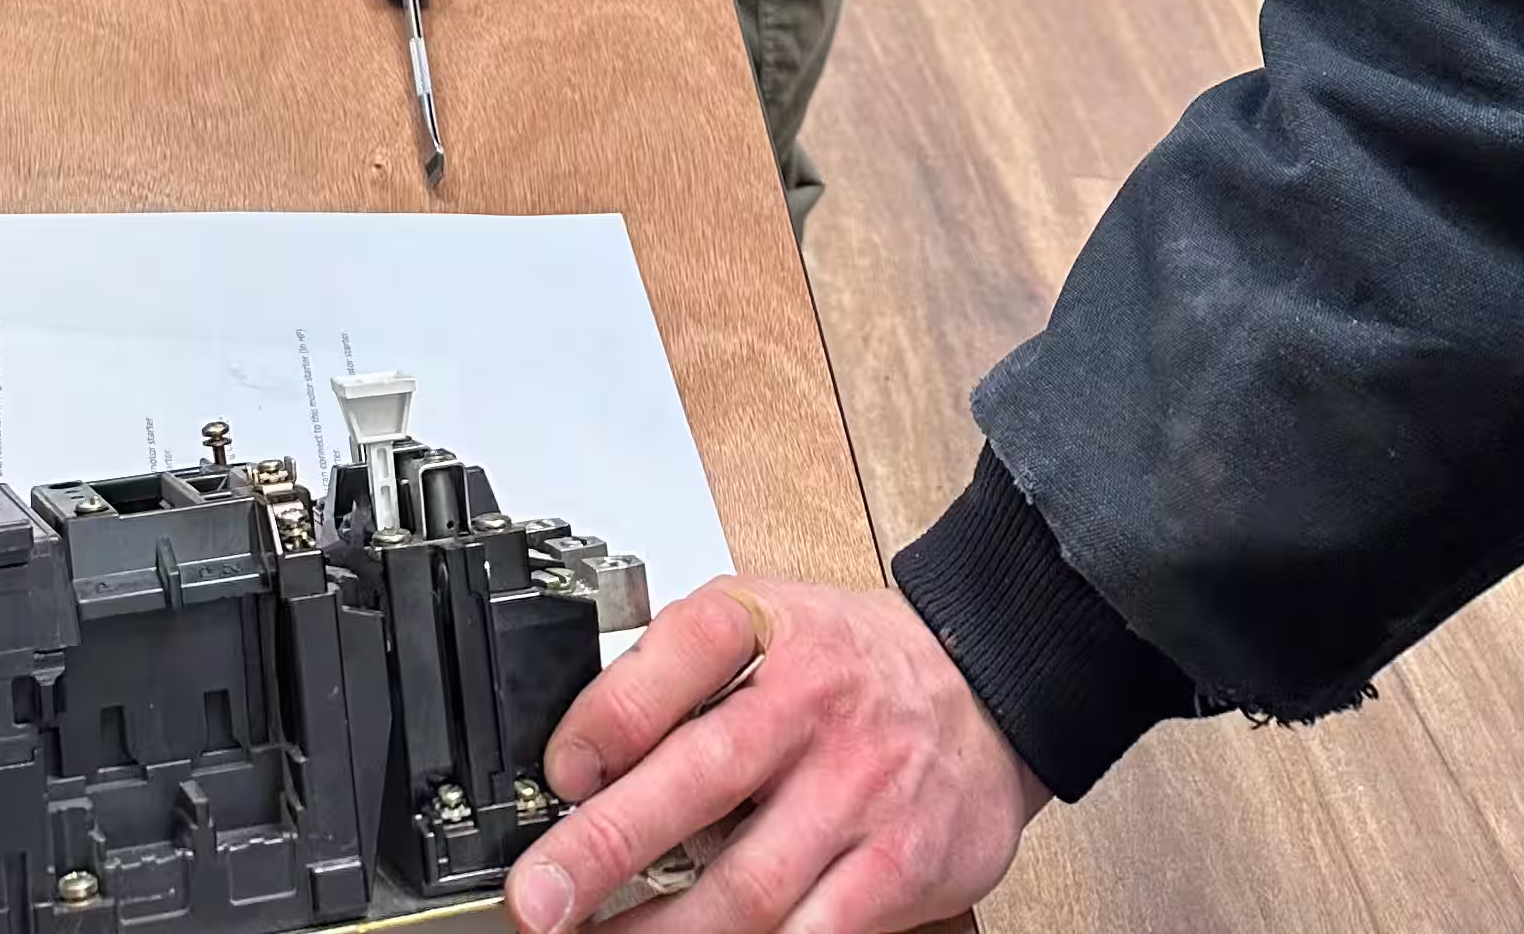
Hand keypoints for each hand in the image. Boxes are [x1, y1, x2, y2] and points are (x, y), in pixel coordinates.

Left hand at [510, 578, 1045, 933]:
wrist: (985, 691)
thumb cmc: (850, 663)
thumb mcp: (761, 622)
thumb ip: (676, 670)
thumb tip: (581, 746)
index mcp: (767, 628)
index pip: (680, 652)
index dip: (609, 715)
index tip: (557, 773)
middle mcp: (812, 707)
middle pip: (700, 776)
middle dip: (607, 846)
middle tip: (538, 898)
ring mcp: (856, 794)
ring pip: (749, 883)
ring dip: (663, 930)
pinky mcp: (894, 870)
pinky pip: (812, 933)